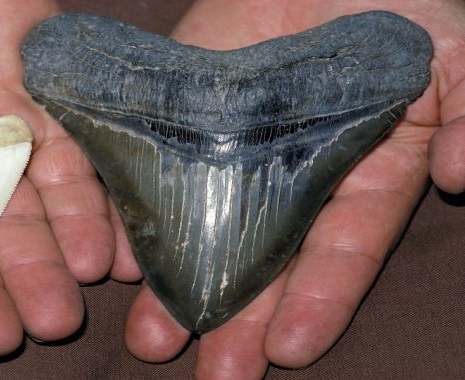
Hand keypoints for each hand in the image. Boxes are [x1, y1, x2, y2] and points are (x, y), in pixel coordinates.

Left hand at [114, 0, 464, 377]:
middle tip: (211, 371)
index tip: (288, 351)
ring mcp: (230, 141)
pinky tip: (121, 258)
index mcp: (356, 169)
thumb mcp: (457, 58)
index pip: (335, 248)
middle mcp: (288, 170)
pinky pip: (156, 161)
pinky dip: (136, 208)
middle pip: (262, 257)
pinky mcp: (182, 105)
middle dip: (238, 317)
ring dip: (178, 282)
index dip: (316, 299)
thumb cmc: (404, 3)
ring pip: (201, 223)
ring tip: (154, 338)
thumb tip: (464, 175)